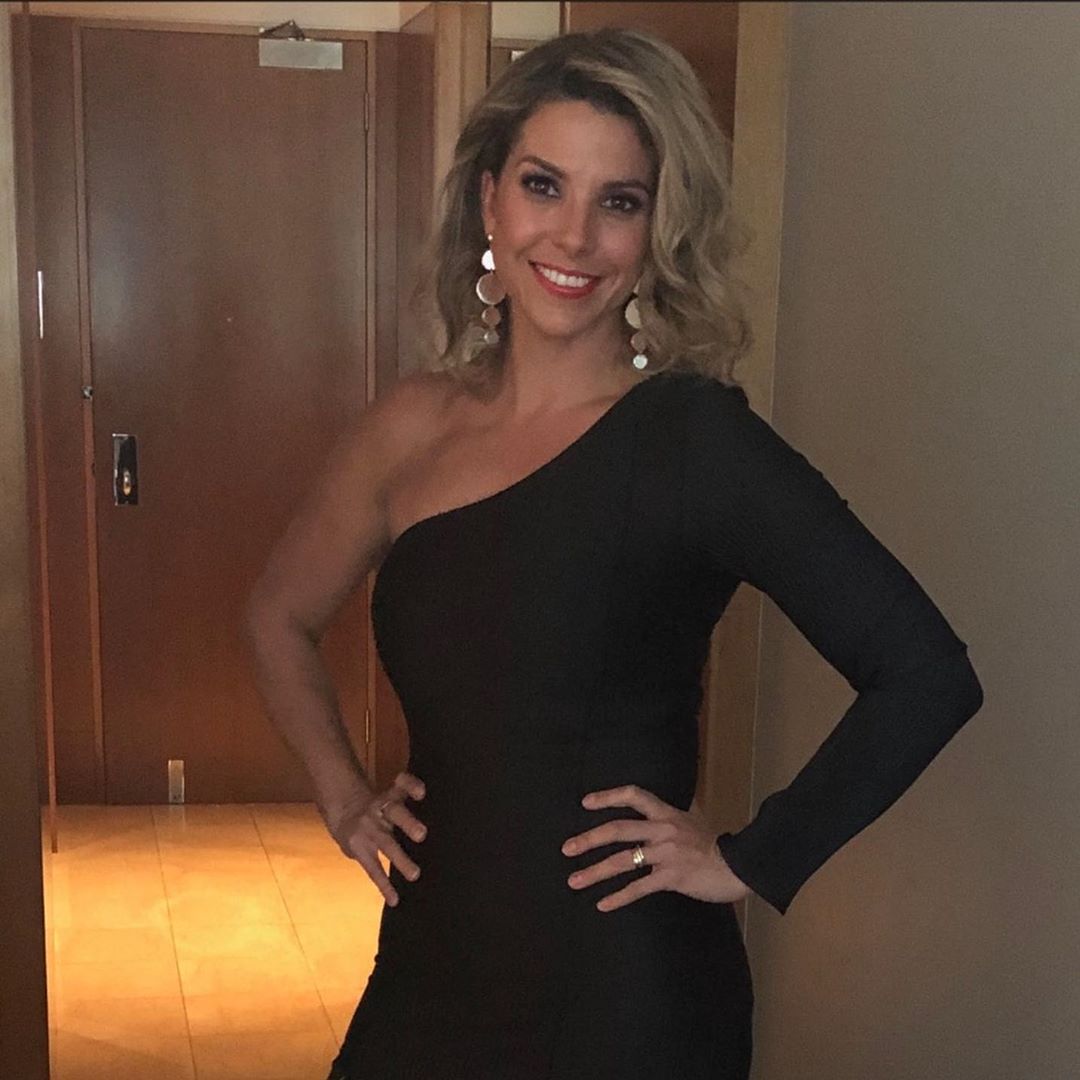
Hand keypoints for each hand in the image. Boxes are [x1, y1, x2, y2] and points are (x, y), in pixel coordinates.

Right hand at [318, 772, 427, 906]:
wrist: (343, 812)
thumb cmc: (379, 809)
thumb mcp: (390, 798)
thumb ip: (408, 806)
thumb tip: (443, 826)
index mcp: (390, 796)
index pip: (401, 785)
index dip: (411, 786)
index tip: (422, 792)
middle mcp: (380, 811)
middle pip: (395, 812)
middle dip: (408, 823)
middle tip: (422, 835)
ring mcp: (369, 830)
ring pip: (386, 843)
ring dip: (400, 859)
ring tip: (415, 875)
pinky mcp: (359, 849)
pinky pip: (373, 868)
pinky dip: (384, 885)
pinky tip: (394, 899)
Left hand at [561, 784, 750, 910]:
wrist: (739, 865)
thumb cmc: (715, 844)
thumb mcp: (693, 820)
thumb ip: (673, 814)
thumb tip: (659, 808)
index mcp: (666, 813)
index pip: (634, 795)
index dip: (608, 796)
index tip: (585, 803)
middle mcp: (662, 830)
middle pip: (618, 829)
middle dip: (589, 839)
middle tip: (567, 849)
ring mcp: (666, 854)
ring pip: (623, 861)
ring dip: (595, 871)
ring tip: (574, 881)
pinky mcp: (671, 878)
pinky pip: (639, 887)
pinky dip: (619, 897)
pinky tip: (602, 904)